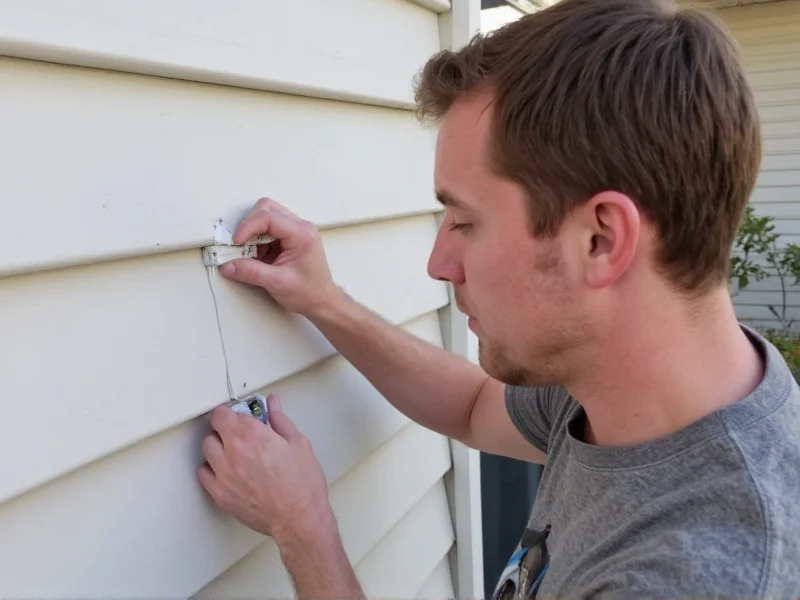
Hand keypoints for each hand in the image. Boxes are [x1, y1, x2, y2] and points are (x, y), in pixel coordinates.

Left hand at [197, 394, 334, 542]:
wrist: (298, 518)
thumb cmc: (302, 485)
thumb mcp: (298, 443)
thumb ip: (280, 420)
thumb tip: (273, 405)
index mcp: (252, 434)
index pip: (224, 413)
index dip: (232, 412)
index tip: (239, 416)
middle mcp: (233, 451)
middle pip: (213, 428)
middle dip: (225, 427)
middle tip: (239, 433)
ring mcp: (223, 474)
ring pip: (206, 449)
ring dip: (218, 446)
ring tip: (234, 451)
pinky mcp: (220, 494)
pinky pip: (204, 474)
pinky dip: (212, 469)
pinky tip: (227, 470)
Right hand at [221, 198, 342, 317]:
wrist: (322, 302)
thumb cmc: (309, 293)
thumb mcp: (278, 283)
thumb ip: (251, 272)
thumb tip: (228, 265)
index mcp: (302, 234)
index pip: (268, 217)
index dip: (247, 227)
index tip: (236, 242)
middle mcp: (300, 227)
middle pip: (267, 209)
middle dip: (249, 225)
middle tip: (241, 246)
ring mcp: (295, 231)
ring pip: (266, 217)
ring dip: (253, 234)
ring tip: (252, 255)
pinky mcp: (289, 238)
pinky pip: (268, 230)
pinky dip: (257, 241)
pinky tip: (259, 258)